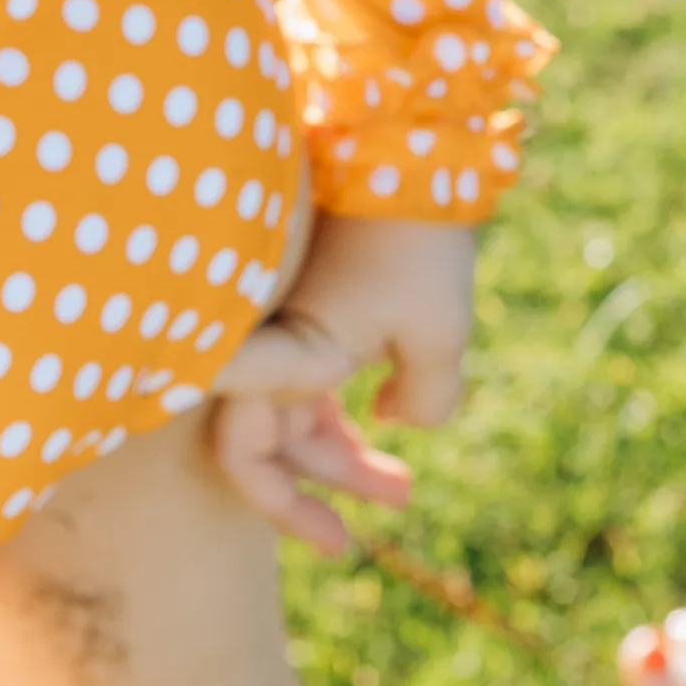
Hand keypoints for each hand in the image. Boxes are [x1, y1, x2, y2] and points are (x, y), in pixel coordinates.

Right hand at [209, 213, 480, 551]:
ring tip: (406, 488)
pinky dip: (339, 409)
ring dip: (344, 451)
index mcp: (279, 355)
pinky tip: (392, 420)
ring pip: (293, 411)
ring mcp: (279, 320)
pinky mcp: (303, 299)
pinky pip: (307, 376)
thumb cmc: (417, 241)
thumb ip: (425, 399)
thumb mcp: (438, 336)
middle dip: (333, 485)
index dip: (283, 508)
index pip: (246, 456)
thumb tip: (399, 418)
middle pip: (274, 441)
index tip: (339, 543)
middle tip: (401, 505)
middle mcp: (265, 342)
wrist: (407, 142)